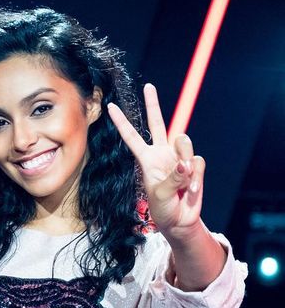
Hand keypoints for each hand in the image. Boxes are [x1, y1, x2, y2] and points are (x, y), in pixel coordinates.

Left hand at [107, 84, 204, 240]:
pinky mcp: (194, 165)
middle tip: (149, 86)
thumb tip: (184, 164)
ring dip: (185, 162)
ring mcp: (178, 158)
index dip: (122, 122)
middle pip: (158, 123)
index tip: (110, 106)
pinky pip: (197, 162)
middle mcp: (161, 154)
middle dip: (153, 105)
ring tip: (182, 184)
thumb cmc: (162, 210)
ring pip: (184, 142)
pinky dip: (196, 177)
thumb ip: (171, 178)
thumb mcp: (159, 196)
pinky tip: (191, 190)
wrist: (179, 221)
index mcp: (146, 159)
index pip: (131, 136)